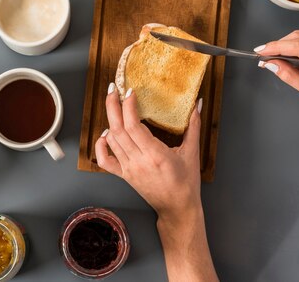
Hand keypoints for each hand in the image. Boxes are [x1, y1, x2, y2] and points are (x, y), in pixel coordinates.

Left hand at [95, 84, 217, 280]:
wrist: (178, 209)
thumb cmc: (187, 183)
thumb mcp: (193, 152)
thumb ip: (194, 126)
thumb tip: (198, 104)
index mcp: (155, 155)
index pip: (134, 126)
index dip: (129, 107)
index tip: (130, 92)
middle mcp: (138, 162)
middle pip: (118, 130)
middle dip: (113, 106)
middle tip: (113, 89)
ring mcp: (129, 169)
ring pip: (111, 141)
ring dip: (109, 120)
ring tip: (113, 104)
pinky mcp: (124, 176)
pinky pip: (105, 161)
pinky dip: (101, 145)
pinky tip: (105, 134)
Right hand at [255, 30, 298, 121]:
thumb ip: (290, 77)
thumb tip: (271, 65)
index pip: (297, 46)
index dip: (275, 47)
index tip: (260, 51)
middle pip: (298, 36)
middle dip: (277, 45)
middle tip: (264, 57)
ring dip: (285, 44)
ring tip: (275, 58)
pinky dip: (295, 43)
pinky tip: (290, 54)